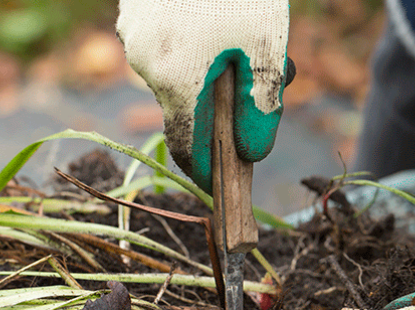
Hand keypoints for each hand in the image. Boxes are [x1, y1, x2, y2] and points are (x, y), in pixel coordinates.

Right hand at [116, 0, 289, 192]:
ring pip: (180, 75)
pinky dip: (201, 48)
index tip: (228, 186)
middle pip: (189, 107)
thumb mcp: (266, 50)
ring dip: (218, 72)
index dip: (209, 173)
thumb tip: (252, 156)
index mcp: (175, 81)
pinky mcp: (137, 14)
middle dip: (230, 105)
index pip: (187, 150)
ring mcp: (135, 36)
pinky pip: (170, 47)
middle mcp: (145, 64)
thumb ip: (259, 109)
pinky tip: (226, 19)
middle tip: (279, 74)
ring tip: (257, 36)